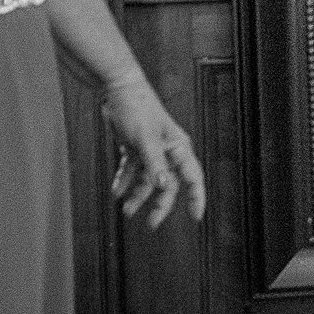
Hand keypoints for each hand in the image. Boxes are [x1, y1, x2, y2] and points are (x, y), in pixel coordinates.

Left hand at [104, 78, 206, 227]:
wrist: (117, 90)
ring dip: (138, 196)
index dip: (196, 198)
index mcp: (178, 148)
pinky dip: (124, 182)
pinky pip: (132, 171)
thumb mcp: (145, 139)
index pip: (192, 177)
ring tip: (126, 210)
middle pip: (168, 185)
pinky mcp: (135, 148)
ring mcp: (151, 151)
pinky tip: (117, 192)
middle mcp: (167, 151)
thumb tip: (165, 187)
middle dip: (160, 205)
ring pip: (148, 181)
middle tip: (151, 224)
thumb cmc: (137, 108)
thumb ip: (155, 164)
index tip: (196, 217)